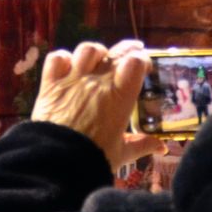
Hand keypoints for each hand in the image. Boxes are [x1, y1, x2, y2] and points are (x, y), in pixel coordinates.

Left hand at [30, 40, 165, 167]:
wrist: (58, 161)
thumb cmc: (94, 158)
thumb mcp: (123, 153)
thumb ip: (142, 145)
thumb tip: (161, 148)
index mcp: (120, 96)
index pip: (136, 62)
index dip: (142, 60)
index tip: (144, 67)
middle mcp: (97, 81)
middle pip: (116, 53)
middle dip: (127, 51)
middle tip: (131, 55)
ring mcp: (72, 79)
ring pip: (87, 50)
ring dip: (96, 52)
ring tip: (100, 60)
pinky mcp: (50, 84)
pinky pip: (57, 58)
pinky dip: (63, 58)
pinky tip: (68, 66)